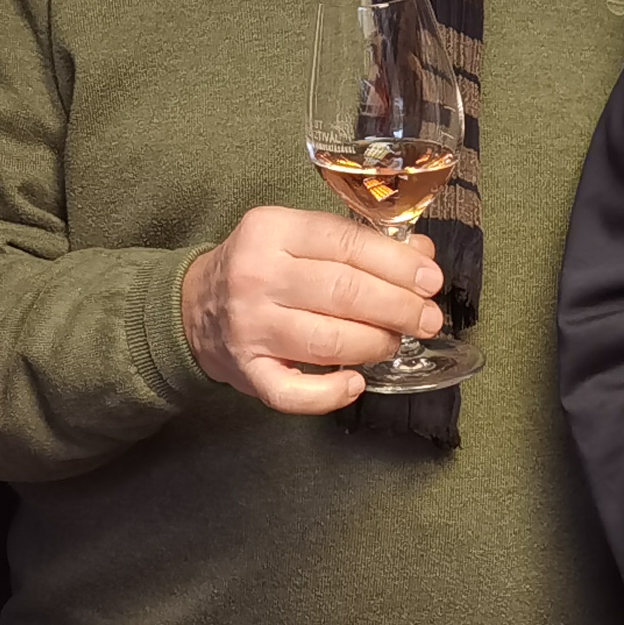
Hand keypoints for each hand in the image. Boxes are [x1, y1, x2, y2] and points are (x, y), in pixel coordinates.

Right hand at [178, 207, 446, 415]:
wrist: (192, 307)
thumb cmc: (260, 269)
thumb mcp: (298, 239)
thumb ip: (357, 244)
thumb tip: (422, 256)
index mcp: (271, 231)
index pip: (346, 243)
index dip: (398, 264)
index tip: (431, 280)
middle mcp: (256, 276)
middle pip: (343, 292)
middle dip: (398, 308)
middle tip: (427, 319)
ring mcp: (249, 327)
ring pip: (328, 342)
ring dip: (375, 344)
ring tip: (393, 342)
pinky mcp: (246, 372)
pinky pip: (294, 392)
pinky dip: (331, 394)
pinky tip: (355, 383)